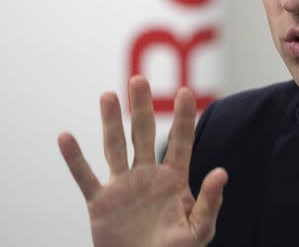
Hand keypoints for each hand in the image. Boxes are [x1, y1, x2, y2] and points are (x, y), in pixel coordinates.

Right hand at [58, 76, 227, 246]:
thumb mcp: (199, 229)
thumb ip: (210, 201)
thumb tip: (221, 172)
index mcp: (174, 178)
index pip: (180, 141)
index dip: (183, 116)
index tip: (185, 91)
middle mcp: (148, 175)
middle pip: (144, 134)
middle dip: (142, 107)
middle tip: (139, 79)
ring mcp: (123, 186)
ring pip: (115, 147)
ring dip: (111, 122)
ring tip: (109, 95)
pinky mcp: (101, 203)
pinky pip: (85, 177)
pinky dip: (74, 159)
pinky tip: (66, 137)